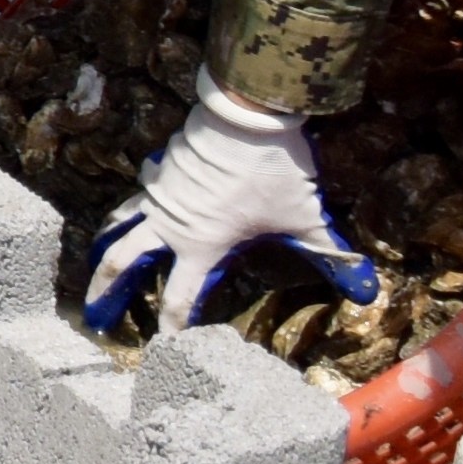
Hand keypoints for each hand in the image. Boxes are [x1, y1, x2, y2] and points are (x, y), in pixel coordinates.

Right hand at [81, 76, 380, 338]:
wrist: (248, 115)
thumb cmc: (276, 172)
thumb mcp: (307, 219)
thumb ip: (331, 256)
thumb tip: (368, 291)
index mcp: (201, 245)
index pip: (178, 299)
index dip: (172, 328)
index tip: (164, 348)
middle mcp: (170, 225)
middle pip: (121, 263)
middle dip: (106, 293)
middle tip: (95, 316)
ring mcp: (159, 194)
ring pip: (118, 225)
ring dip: (104, 250)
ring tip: (94, 266)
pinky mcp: (160, 169)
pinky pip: (137, 195)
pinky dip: (129, 211)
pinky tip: (131, 214)